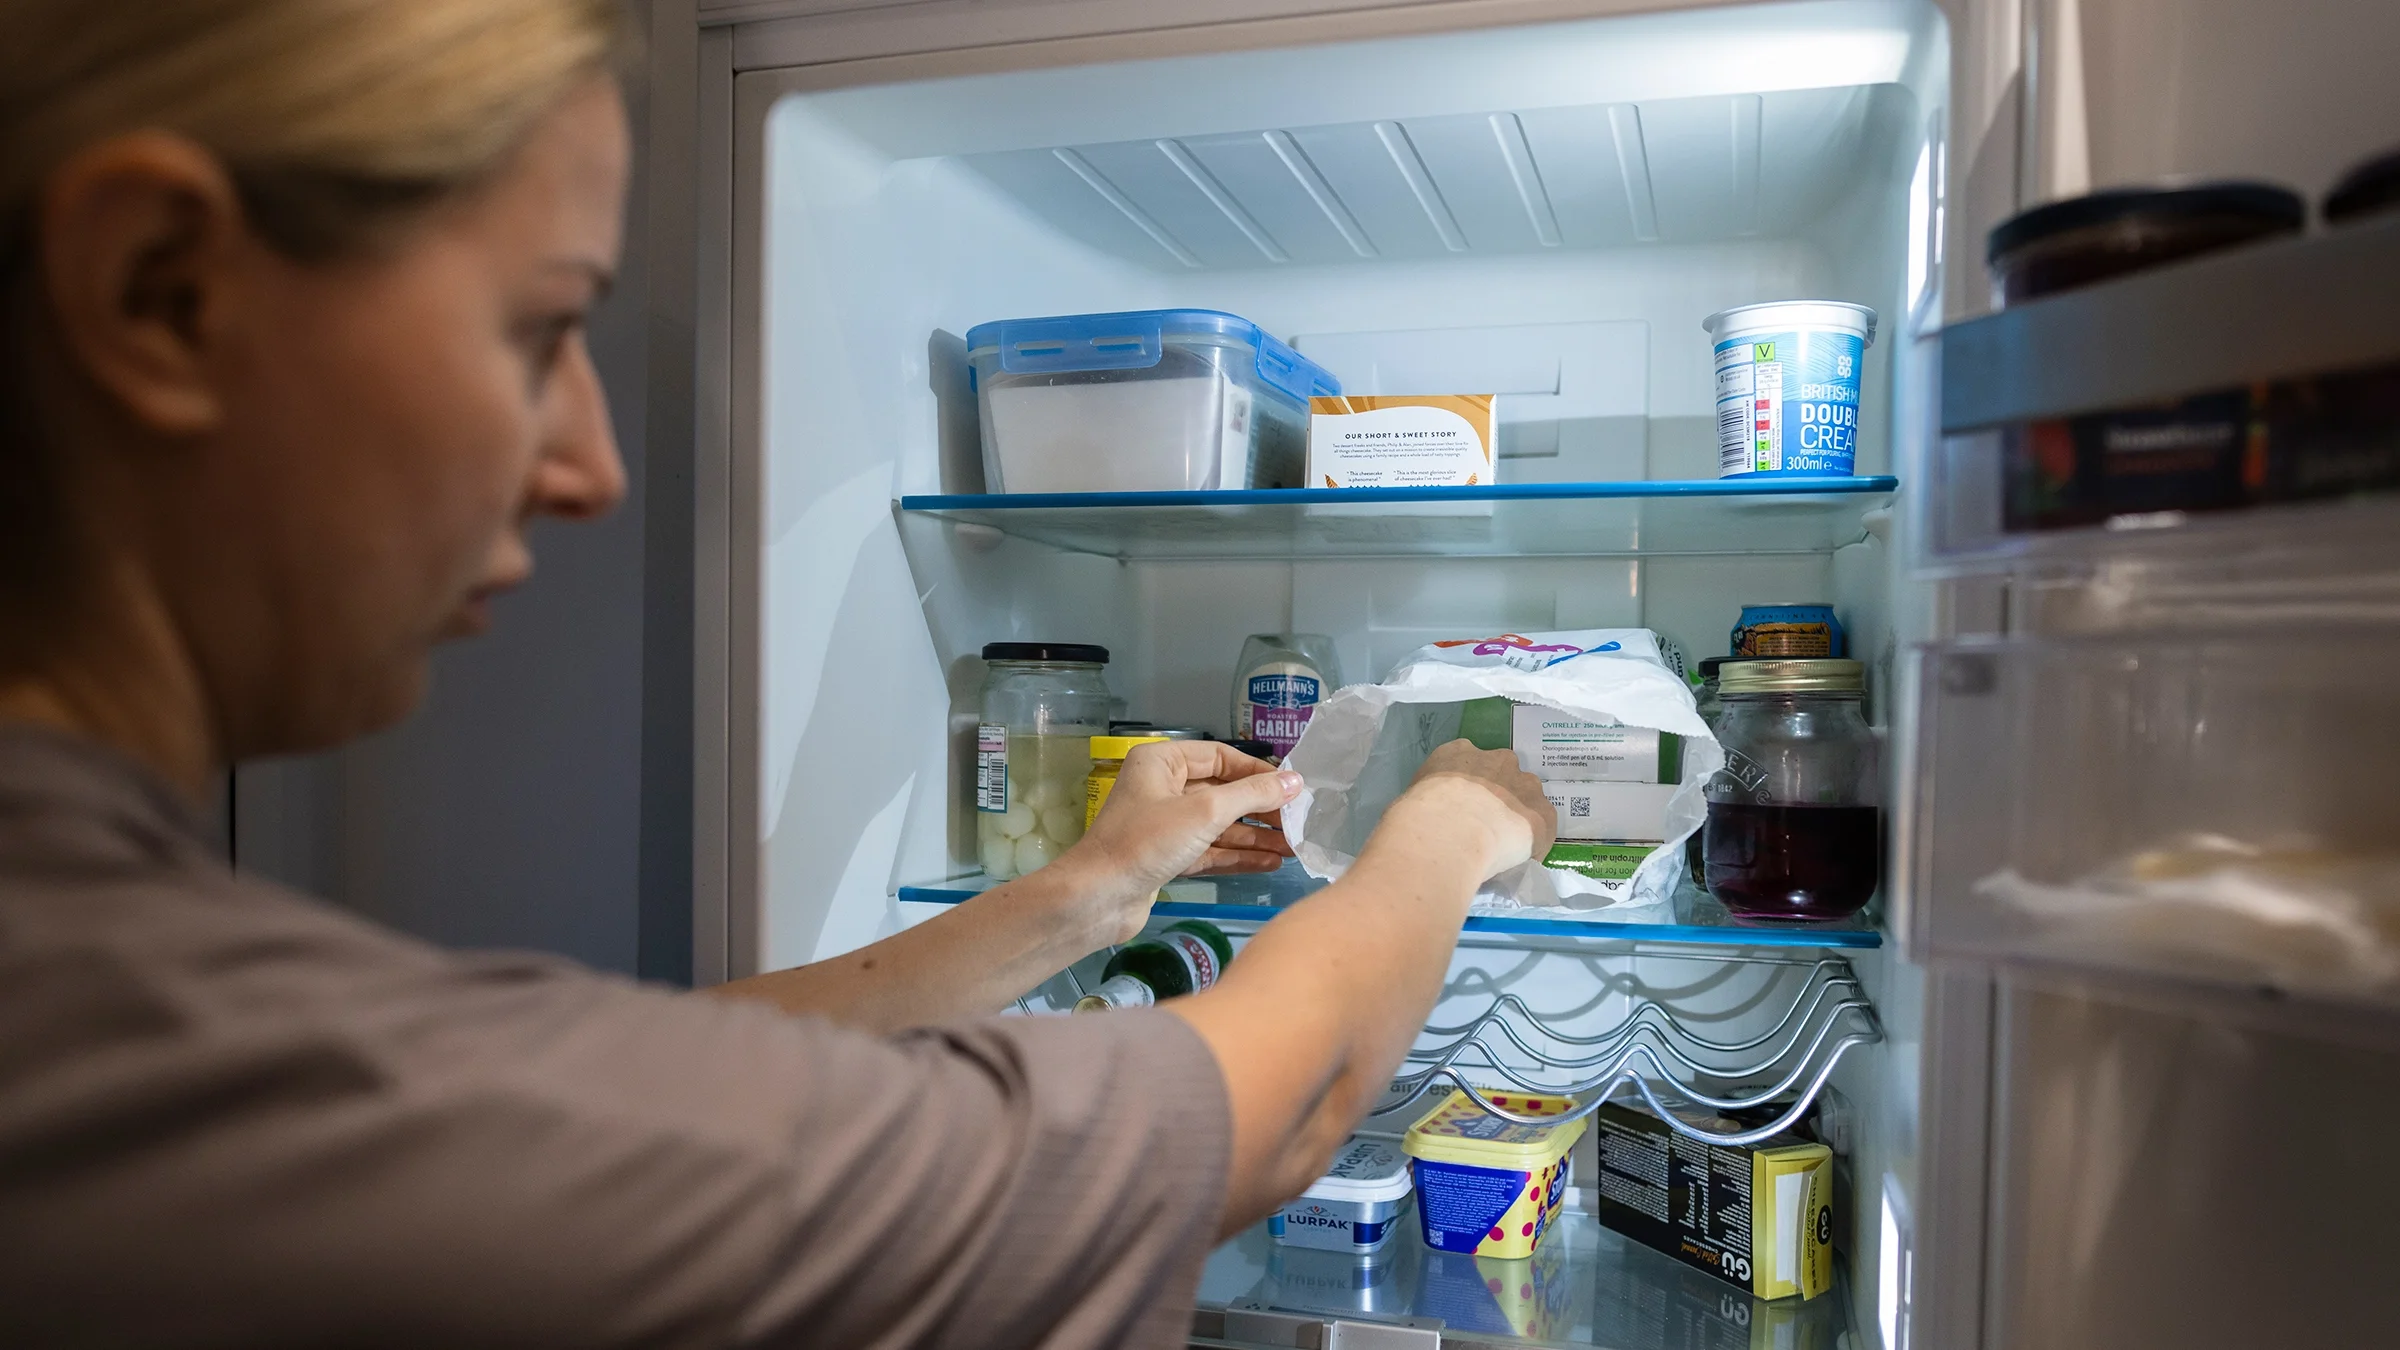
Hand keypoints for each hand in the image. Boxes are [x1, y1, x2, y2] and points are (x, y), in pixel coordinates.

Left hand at [1057, 741, 1300, 944]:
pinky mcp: (1167, 857)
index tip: (1293, 788)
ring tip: (1294, 848)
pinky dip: (1238, 855)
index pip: (1220, 757)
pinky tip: (1270, 863)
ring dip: (1255, 836)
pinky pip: (1210, 850)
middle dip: (1261, 809)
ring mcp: (1165, 825)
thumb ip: (1253, 795)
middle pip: (1222, 793)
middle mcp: (1163, 788)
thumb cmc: (1147, 842)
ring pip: (1219, 825)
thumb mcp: (1205, 812)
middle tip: (1299, 823)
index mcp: (1163, 763)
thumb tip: (1295, 781)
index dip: (1258, 772)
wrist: (1099, 897)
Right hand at [1377, 739, 1554, 879]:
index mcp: (1458, 751)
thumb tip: (1433, 815)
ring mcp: (1524, 784)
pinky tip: (1522, 859)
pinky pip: (1542, 829)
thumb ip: (1431, 797)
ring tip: (1506, 843)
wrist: (1446, 831)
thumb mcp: (1414, 795)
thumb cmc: (1417, 814)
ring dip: (1520, 814)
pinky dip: (1535, 843)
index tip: (1464, 803)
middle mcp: (1496, 759)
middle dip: (1500, 792)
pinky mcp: (1542, 814)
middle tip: (1485, 822)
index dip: (1470, 784)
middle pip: (1505, 772)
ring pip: (1528, 797)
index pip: (1470, 760)